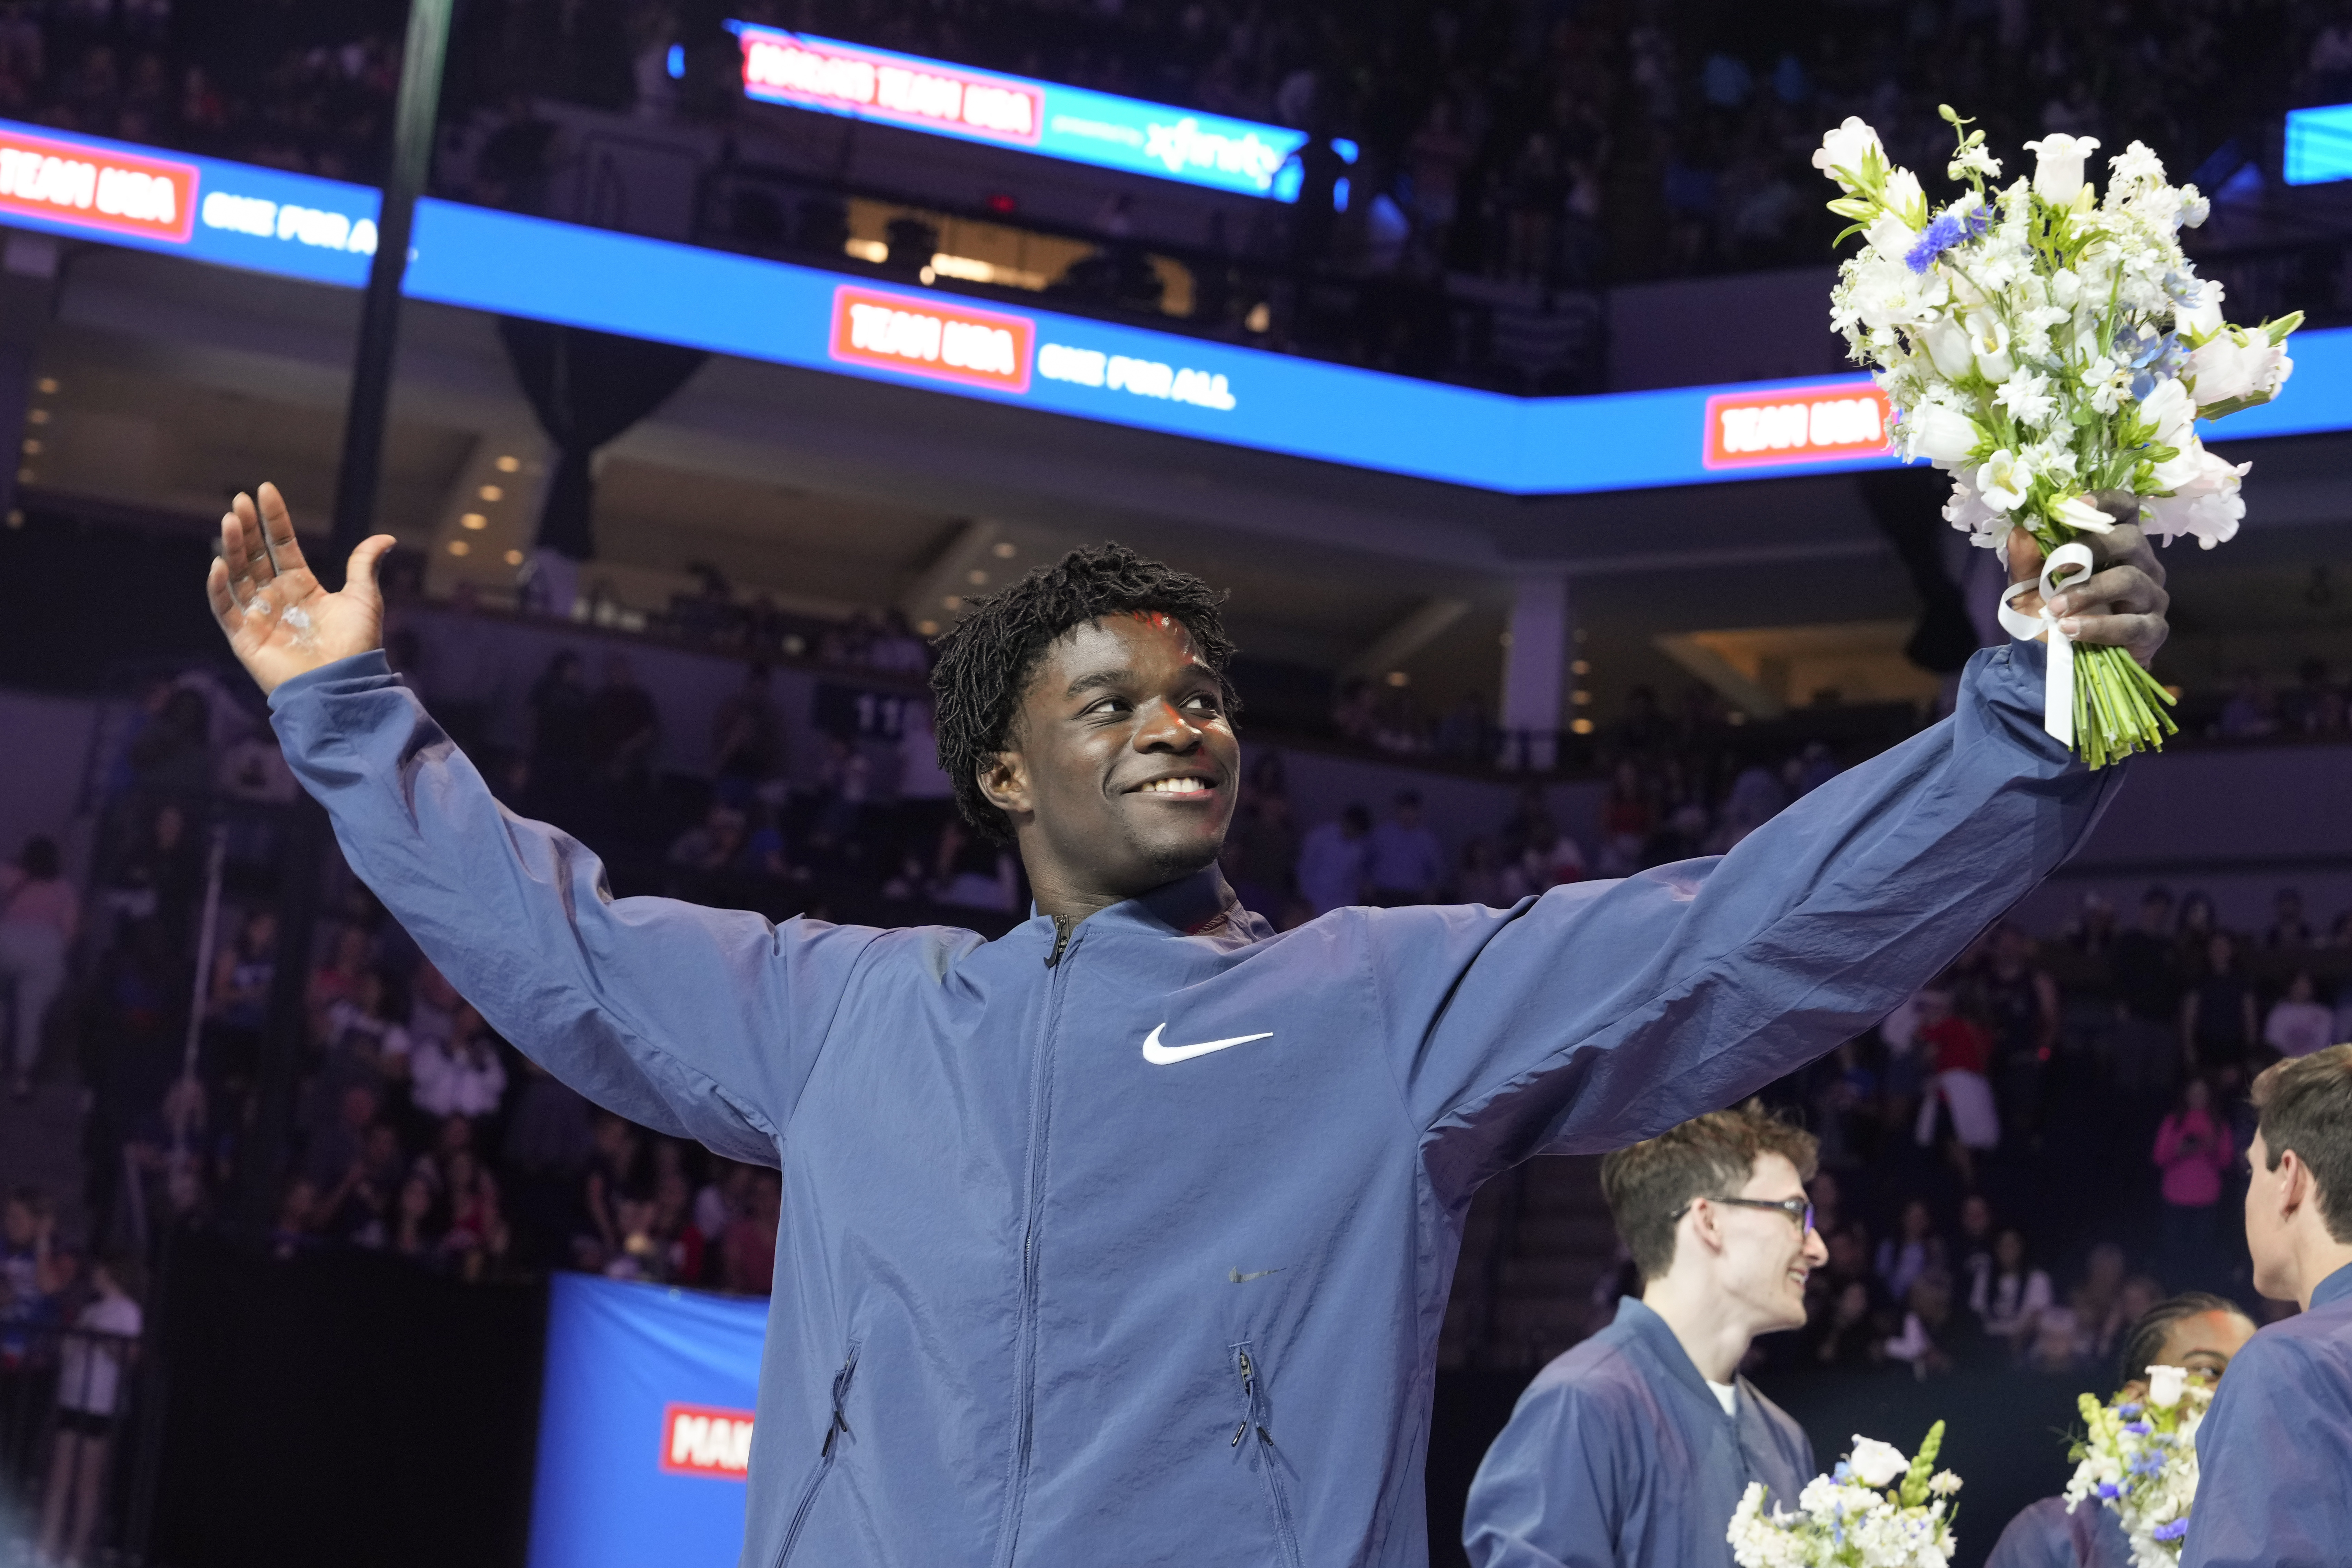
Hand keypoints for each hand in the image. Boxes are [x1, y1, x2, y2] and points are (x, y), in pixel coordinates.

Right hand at [205, 483, 395, 695]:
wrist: (346, 684)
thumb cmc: (357, 646)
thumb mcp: (364, 598)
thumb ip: (364, 565)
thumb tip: (386, 537)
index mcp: (302, 587)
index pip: (282, 545)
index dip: (274, 519)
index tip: (265, 490)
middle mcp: (277, 598)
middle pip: (256, 555)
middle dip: (247, 528)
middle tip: (241, 500)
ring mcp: (258, 616)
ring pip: (238, 575)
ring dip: (232, 548)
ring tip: (231, 519)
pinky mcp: (244, 638)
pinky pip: (225, 609)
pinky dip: (218, 588)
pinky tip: (218, 563)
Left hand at [2004, 506, 2170, 669]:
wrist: (2056, 659)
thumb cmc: (2052, 612)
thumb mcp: (2029, 586)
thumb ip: (2025, 560)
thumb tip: (2019, 531)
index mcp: (2115, 545)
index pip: (2125, 509)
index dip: (2106, 501)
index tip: (2077, 504)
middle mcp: (2141, 565)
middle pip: (2131, 539)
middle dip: (2093, 549)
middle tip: (2059, 569)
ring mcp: (2151, 597)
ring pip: (2131, 580)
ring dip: (2089, 592)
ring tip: (2056, 609)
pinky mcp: (2153, 630)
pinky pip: (2134, 625)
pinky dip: (2099, 627)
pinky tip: (2071, 631)